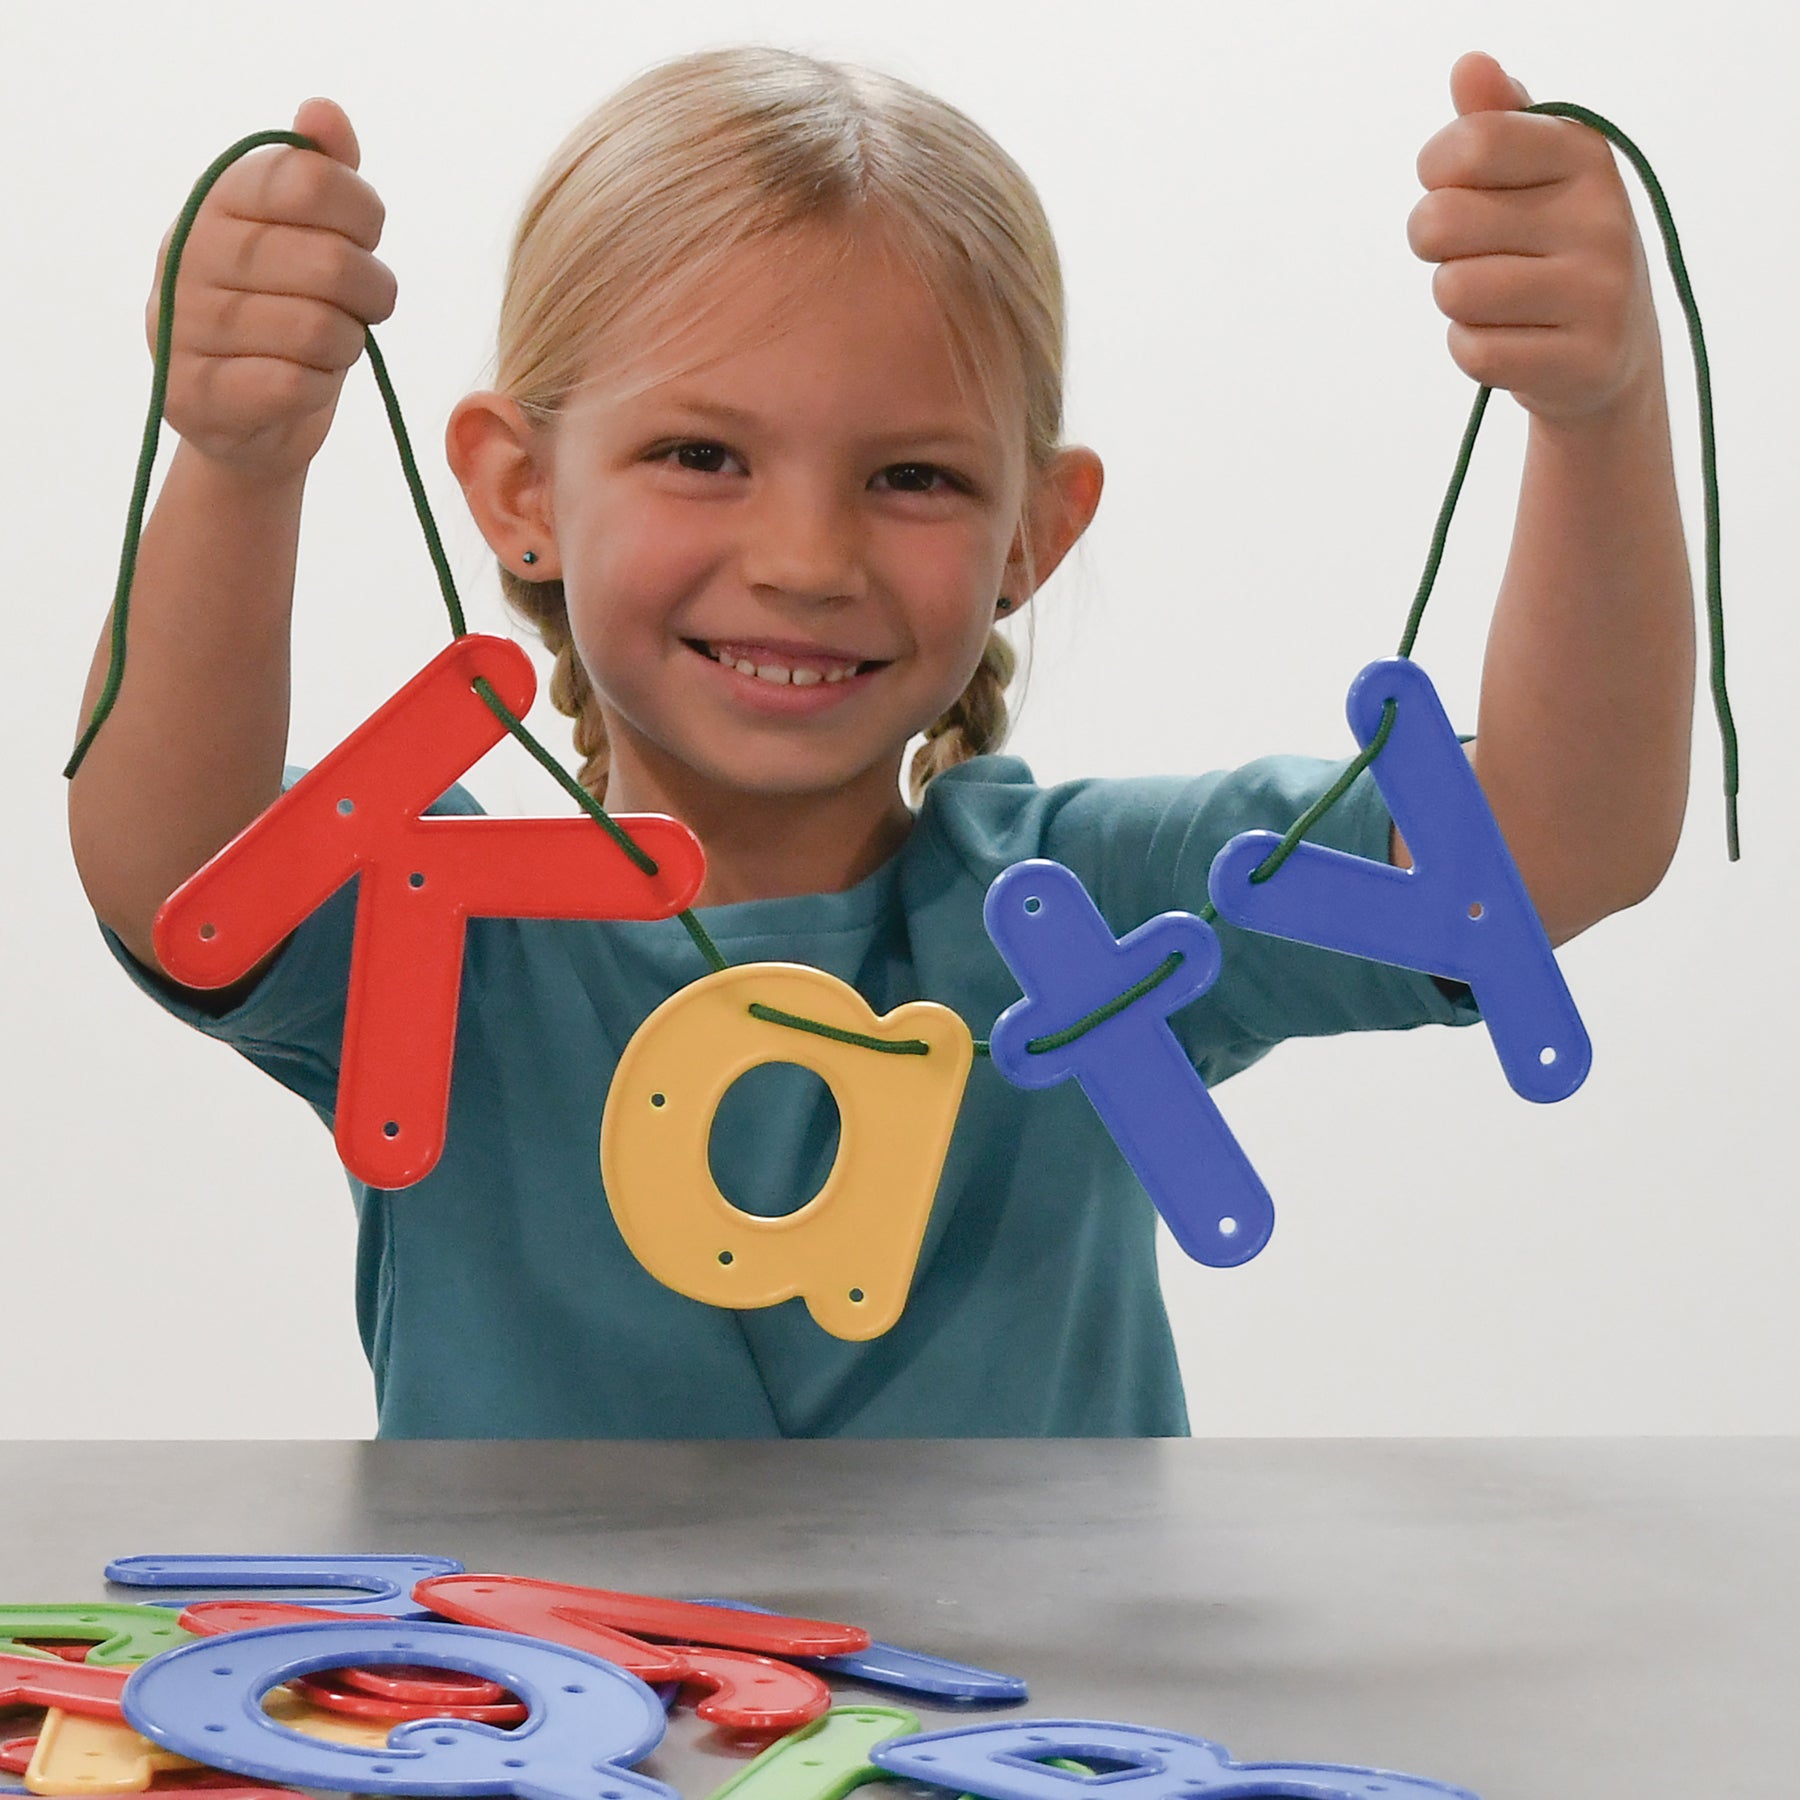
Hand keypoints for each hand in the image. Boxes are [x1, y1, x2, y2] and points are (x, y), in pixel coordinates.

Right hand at [147, 97, 397, 481]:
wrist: (245, 414)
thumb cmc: (285, 308)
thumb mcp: (305, 233)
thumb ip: (321, 172)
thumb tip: (324, 113)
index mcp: (217, 199)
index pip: (314, 181)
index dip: (363, 216)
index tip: (362, 238)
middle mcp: (189, 252)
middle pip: (332, 263)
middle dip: (371, 292)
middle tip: (363, 306)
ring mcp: (185, 325)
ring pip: (321, 331)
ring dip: (348, 345)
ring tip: (332, 345)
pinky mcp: (196, 394)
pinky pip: (296, 386)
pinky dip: (321, 387)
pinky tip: (307, 383)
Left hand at [1408, 52, 1659, 426]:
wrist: (1609, 355)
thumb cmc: (1550, 250)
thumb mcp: (1532, 177)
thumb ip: (1495, 122)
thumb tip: (1469, 67)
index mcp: (1583, 154)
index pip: (1468, 144)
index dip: (1437, 173)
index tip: (1455, 188)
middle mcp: (1601, 215)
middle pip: (1440, 222)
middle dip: (1435, 246)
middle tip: (1473, 255)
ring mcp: (1599, 291)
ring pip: (1453, 291)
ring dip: (1457, 302)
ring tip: (1500, 300)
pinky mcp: (1583, 359)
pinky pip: (1473, 351)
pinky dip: (1473, 350)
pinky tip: (1512, 340)